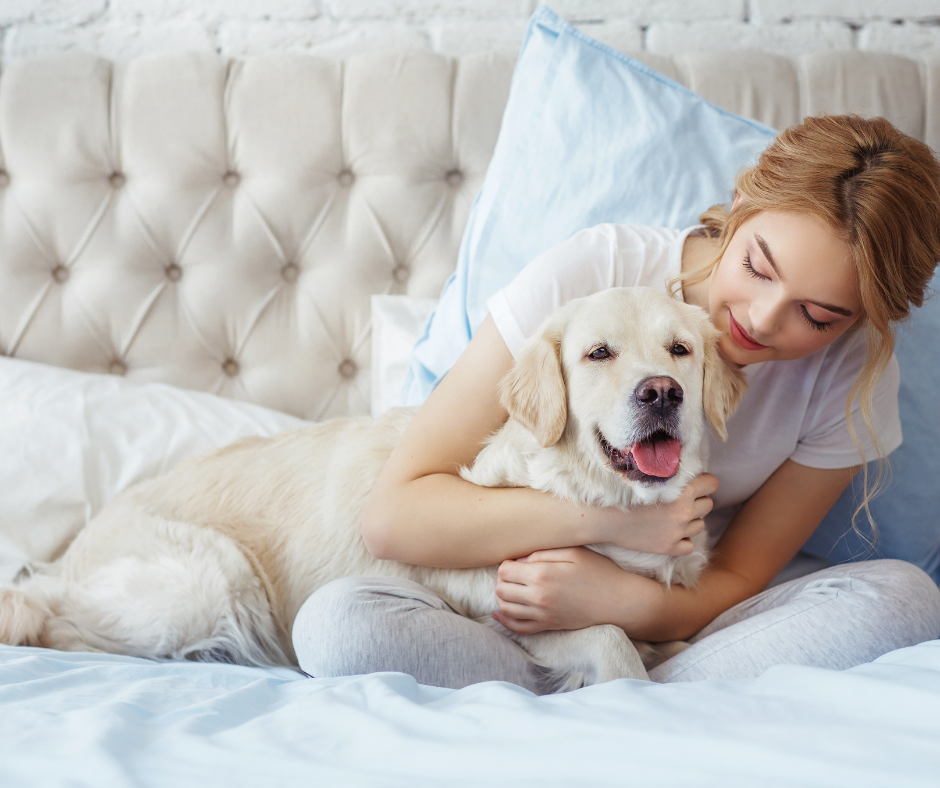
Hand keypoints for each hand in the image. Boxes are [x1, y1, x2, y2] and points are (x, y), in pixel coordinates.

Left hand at [492, 547, 664, 634]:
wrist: (618, 602)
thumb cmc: (599, 572)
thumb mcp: (573, 552)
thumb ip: (543, 553)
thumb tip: (520, 560)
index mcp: (542, 575)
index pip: (505, 570)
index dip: (507, 563)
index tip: (517, 561)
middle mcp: (538, 597)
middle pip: (501, 589)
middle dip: (502, 579)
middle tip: (514, 573)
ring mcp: (542, 615)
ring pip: (505, 608)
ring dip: (503, 597)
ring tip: (512, 588)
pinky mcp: (548, 626)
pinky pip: (518, 627)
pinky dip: (506, 620)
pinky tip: (502, 612)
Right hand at [589, 473, 717, 555]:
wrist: (603, 517)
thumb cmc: (621, 492)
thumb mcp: (650, 478)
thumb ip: (672, 475)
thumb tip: (690, 472)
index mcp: (682, 490)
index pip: (712, 483)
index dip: (703, 482)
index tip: (693, 484)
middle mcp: (684, 511)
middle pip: (708, 504)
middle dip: (696, 501)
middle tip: (677, 500)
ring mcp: (677, 531)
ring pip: (700, 525)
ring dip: (690, 521)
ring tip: (670, 516)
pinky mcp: (669, 548)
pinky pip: (689, 545)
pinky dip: (682, 540)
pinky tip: (668, 533)